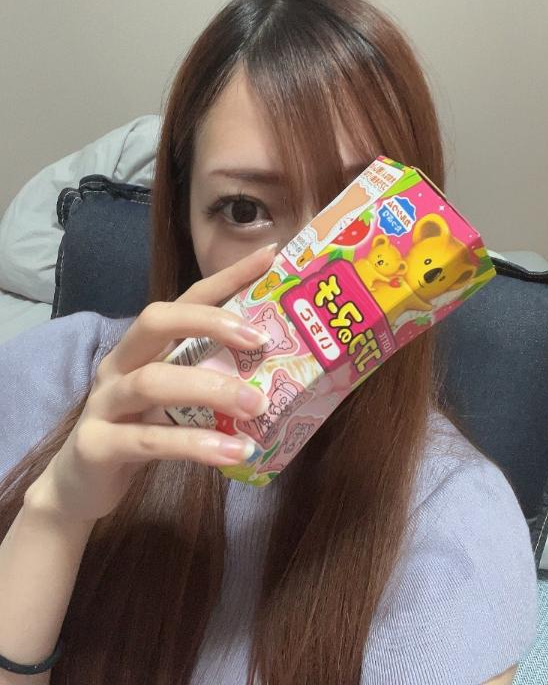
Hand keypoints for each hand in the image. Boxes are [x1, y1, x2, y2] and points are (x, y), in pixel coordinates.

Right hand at [25, 243, 277, 523]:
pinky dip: (197, 445)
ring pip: (154, 382)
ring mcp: (103, 403)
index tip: (268, 256)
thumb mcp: (172, 400)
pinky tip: (236, 452)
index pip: (184, 300)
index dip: (225, 278)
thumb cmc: (137, 432)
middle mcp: (119, 365)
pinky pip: (150, 440)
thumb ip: (206, 380)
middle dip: (210, 322)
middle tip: (261, 340)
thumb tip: (274, 370)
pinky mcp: (97, 446)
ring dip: (212, 390)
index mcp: (141, 348)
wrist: (78, 486)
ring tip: (257, 406)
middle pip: (156, 321)